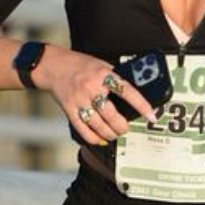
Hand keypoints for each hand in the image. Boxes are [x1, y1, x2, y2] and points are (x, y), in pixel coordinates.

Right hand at [35, 46, 156, 145]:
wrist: (52, 66)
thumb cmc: (79, 65)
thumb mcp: (101, 65)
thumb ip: (115, 78)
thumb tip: (132, 96)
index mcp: (103, 75)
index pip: (127, 91)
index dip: (141, 105)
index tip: (151, 115)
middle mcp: (91, 88)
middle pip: (111, 115)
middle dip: (122, 126)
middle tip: (125, 128)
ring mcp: (79, 100)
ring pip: (98, 125)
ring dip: (110, 134)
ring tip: (114, 133)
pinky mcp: (69, 110)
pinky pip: (83, 129)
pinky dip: (93, 138)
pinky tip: (100, 139)